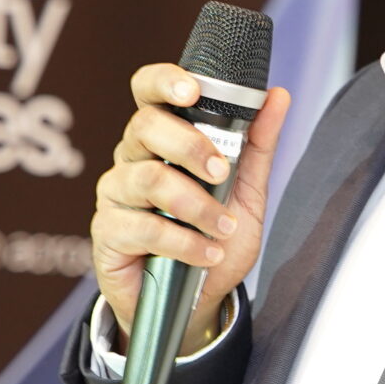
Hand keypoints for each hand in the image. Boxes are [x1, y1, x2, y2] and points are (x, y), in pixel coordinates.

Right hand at [90, 63, 290, 357]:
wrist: (196, 301)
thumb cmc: (214, 238)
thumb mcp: (246, 191)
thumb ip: (257, 145)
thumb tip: (277, 96)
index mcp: (163, 138)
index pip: (148, 92)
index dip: (164, 82)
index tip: (193, 92)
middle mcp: (133, 157)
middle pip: (145, 126)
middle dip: (190, 146)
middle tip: (220, 173)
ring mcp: (116, 193)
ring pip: (149, 178)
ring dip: (196, 205)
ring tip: (223, 228)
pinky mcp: (108, 231)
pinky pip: (143, 226)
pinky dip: (184, 242)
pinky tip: (207, 253)